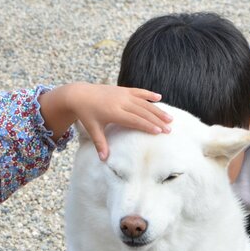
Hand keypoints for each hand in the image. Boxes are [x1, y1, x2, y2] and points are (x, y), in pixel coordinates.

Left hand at [41, 83, 171, 159]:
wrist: (80, 94)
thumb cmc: (87, 114)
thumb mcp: (92, 129)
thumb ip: (100, 144)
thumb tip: (103, 160)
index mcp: (114, 112)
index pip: (134, 120)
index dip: (147, 125)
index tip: (159, 131)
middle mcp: (120, 102)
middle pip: (143, 112)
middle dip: (157, 121)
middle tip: (169, 129)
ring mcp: (123, 94)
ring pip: (144, 102)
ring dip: (157, 110)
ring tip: (169, 117)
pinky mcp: (123, 90)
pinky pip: (139, 91)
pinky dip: (149, 94)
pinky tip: (160, 97)